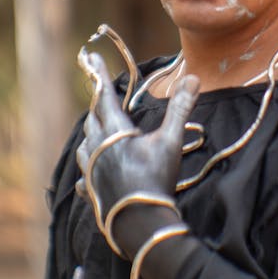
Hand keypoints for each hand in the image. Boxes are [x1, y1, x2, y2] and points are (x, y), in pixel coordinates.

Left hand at [76, 50, 199, 225]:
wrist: (142, 223)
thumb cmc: (156, 179)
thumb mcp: (171, 141)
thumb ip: (180, 109)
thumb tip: (193, 78)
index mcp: (114, 132)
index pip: (104, 96)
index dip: (99, 75)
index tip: (90, 56)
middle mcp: (97, 147)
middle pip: (92, 119)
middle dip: (97, 104)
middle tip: (101, 94)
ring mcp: (92, 171)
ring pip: (84, 145)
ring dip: (91, 133)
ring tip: (96, 130)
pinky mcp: (92, 191)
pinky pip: (84, 176)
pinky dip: (88, 169)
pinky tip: (89, 174)